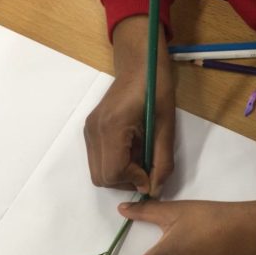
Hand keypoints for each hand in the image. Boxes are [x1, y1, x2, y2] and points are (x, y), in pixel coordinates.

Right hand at [84, 16, 174, 195]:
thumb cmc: (156, 89)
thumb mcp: (166, 126)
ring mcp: (89, 130)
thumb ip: (162, 161)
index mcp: (112, 126)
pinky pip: (98, 159)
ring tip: (141, 156)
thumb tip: (155, 190)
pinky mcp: (90, 129)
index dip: (134, 180)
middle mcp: (93, 130)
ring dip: (121, 173)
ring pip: (98, 172)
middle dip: (126, 181)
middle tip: (147, 167)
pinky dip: (115, 163)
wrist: (139, 64)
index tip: (152, 172)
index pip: (113, 172)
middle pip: (102, 177)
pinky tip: (132, 149)